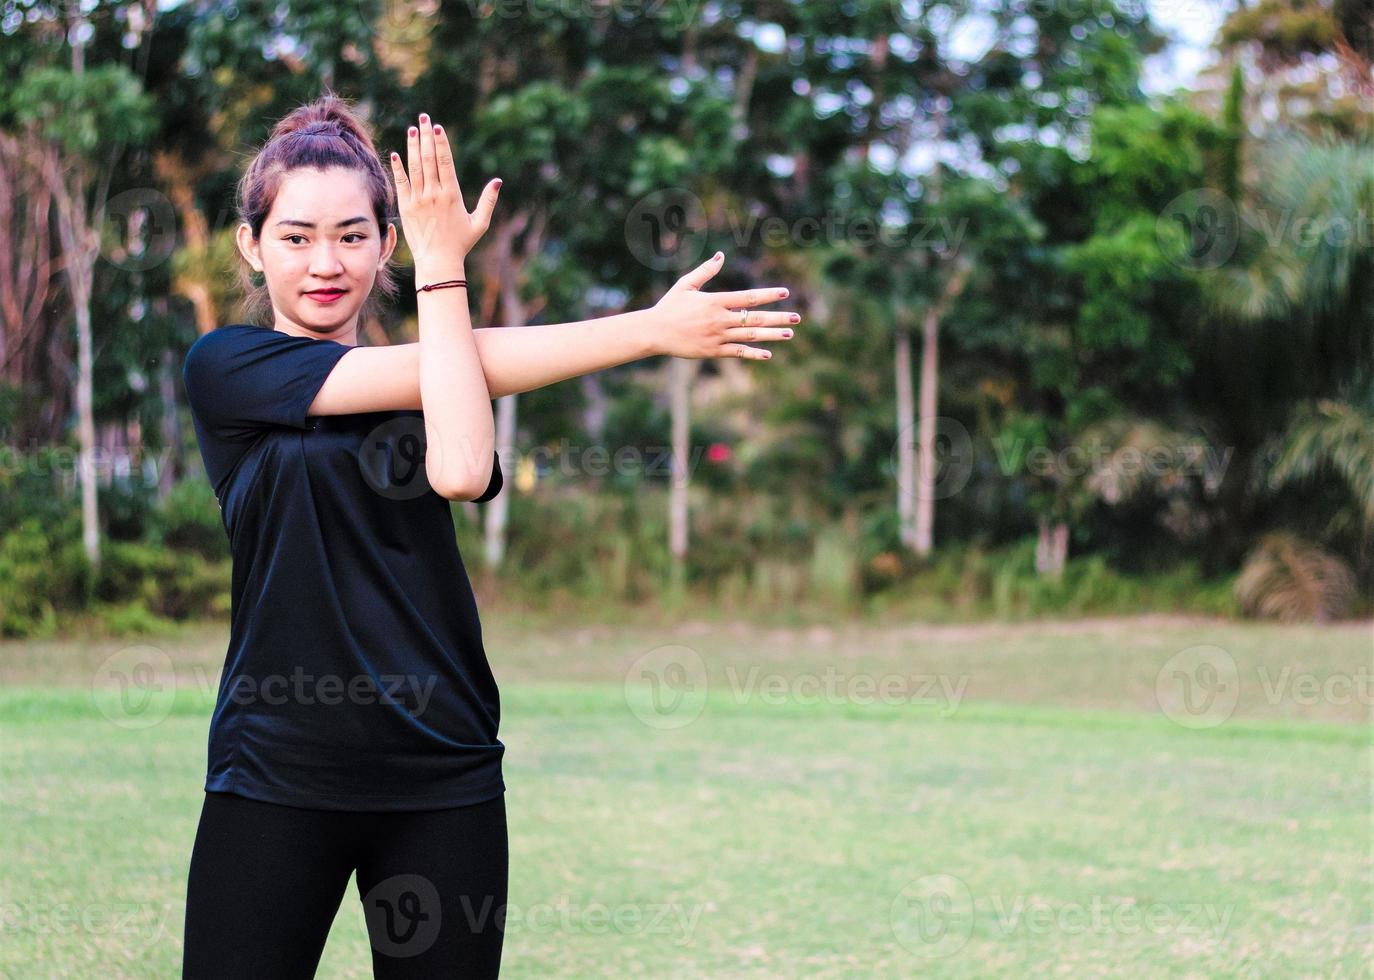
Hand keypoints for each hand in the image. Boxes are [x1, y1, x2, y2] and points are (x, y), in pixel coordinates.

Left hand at [388, 112, 500, 274]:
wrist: (438, 262)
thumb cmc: (461, 244)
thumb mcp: (480, 223)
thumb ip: (488, 201)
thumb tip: (497, 181)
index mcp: (451, 195)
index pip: (444, 162)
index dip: (440, 142)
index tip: (438, 127)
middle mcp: (433, 194)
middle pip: (428, 158)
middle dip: (426, 136)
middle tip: (424, 118)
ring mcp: (418, 200)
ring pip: (414, 167)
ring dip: (413, 146)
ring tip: (413, 129)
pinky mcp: (406, 208)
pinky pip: (401, 183)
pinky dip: (398, 168)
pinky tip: (396, 154)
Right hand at [649, 252, 799, 359]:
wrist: (654, 332)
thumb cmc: (670, 306)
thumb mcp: (686, 285)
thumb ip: (706, 271)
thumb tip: (721, 256)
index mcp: (715, 302)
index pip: (747, 297)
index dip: (767, 295)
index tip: (784, 293)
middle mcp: (719, 319)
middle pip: (754, 318)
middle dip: (777, 317)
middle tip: (796, 317)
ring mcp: (717, 337)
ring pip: (750, 336)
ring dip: (771, 335)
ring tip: (789, 333)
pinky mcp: (713, 351)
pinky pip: (737, 353)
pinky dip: (753, 353)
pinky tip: (768, 354)